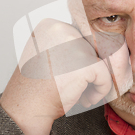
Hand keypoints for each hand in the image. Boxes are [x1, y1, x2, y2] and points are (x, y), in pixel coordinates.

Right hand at [0, 19, 129, 134]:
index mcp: (50, 25)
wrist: (25, 110)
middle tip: (79, 88)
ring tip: (81, 94)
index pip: (82, 38)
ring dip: (96, 80)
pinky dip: (100, 90)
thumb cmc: (37, 88)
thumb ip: (72, 47)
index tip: (68, 78)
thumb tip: (108, 46)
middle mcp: (61, 29)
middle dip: (91, 70)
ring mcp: (73, 45)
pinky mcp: (85, 63)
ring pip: (101, 61)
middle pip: (94, 47)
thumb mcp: (52, 56)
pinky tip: (85, 99)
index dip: (81, 61)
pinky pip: (105, 76)